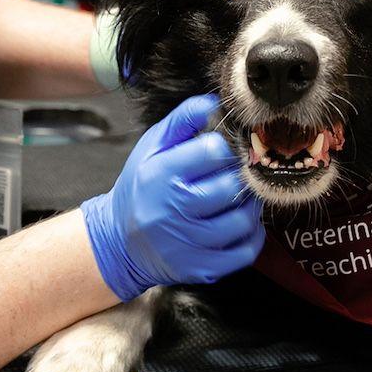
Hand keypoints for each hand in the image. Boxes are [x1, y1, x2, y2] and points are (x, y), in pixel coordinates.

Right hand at [81, 94, 264, 299]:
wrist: (119, 241)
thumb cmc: (141, 186)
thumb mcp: (152, 147)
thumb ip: (182, 120)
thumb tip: (213, 101)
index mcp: (162, 175)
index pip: (213, 151)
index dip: (225, 147)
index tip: (223, 150)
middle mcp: (174, 210)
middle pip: (231, 187)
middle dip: (240, 177)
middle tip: (236, 174)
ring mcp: (189, 244)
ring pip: (243, 220)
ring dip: (250, 206)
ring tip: (239, 198)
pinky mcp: (201, 269)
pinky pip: (245, 252)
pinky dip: (252, 236)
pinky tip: (241, 223)